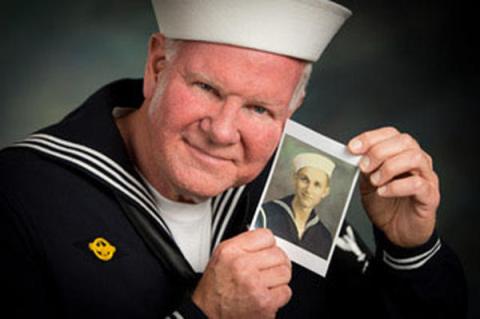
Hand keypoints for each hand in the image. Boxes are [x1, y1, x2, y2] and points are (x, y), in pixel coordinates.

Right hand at [192, 228, 291, 317]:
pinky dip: (279, 296)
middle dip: (276, 263)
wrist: (208, 315)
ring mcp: (254, 284)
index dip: (268, 245)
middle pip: (279, 254)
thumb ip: (244, 245)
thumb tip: (265, 239)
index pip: (266, 235)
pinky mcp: (265, 302)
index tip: (265, 252)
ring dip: (278, 280)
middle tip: (266, 271)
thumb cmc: (215, 289)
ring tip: (264, 284)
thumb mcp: (221, 257)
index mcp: (231, 251)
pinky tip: (265, 296)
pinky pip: (286, 291)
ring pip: (285, 272)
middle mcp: (241, 265)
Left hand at [348, 127, 439, 247]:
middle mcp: (416, 161)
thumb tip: (355, 155)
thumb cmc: (385, 204)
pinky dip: (396, 186)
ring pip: (414, 158)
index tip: (353, 148)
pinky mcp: (430, 196)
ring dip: (389, 167)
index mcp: (400, 153)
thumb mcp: (367, 183)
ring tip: (376, 181)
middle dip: (379, 152)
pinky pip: (418, 184)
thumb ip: (364, 168)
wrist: (396, 231)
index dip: (370, 138)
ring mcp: (426, 177)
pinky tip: (383, 192)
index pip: (390, 134)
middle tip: (364, 167)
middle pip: (404, 141)